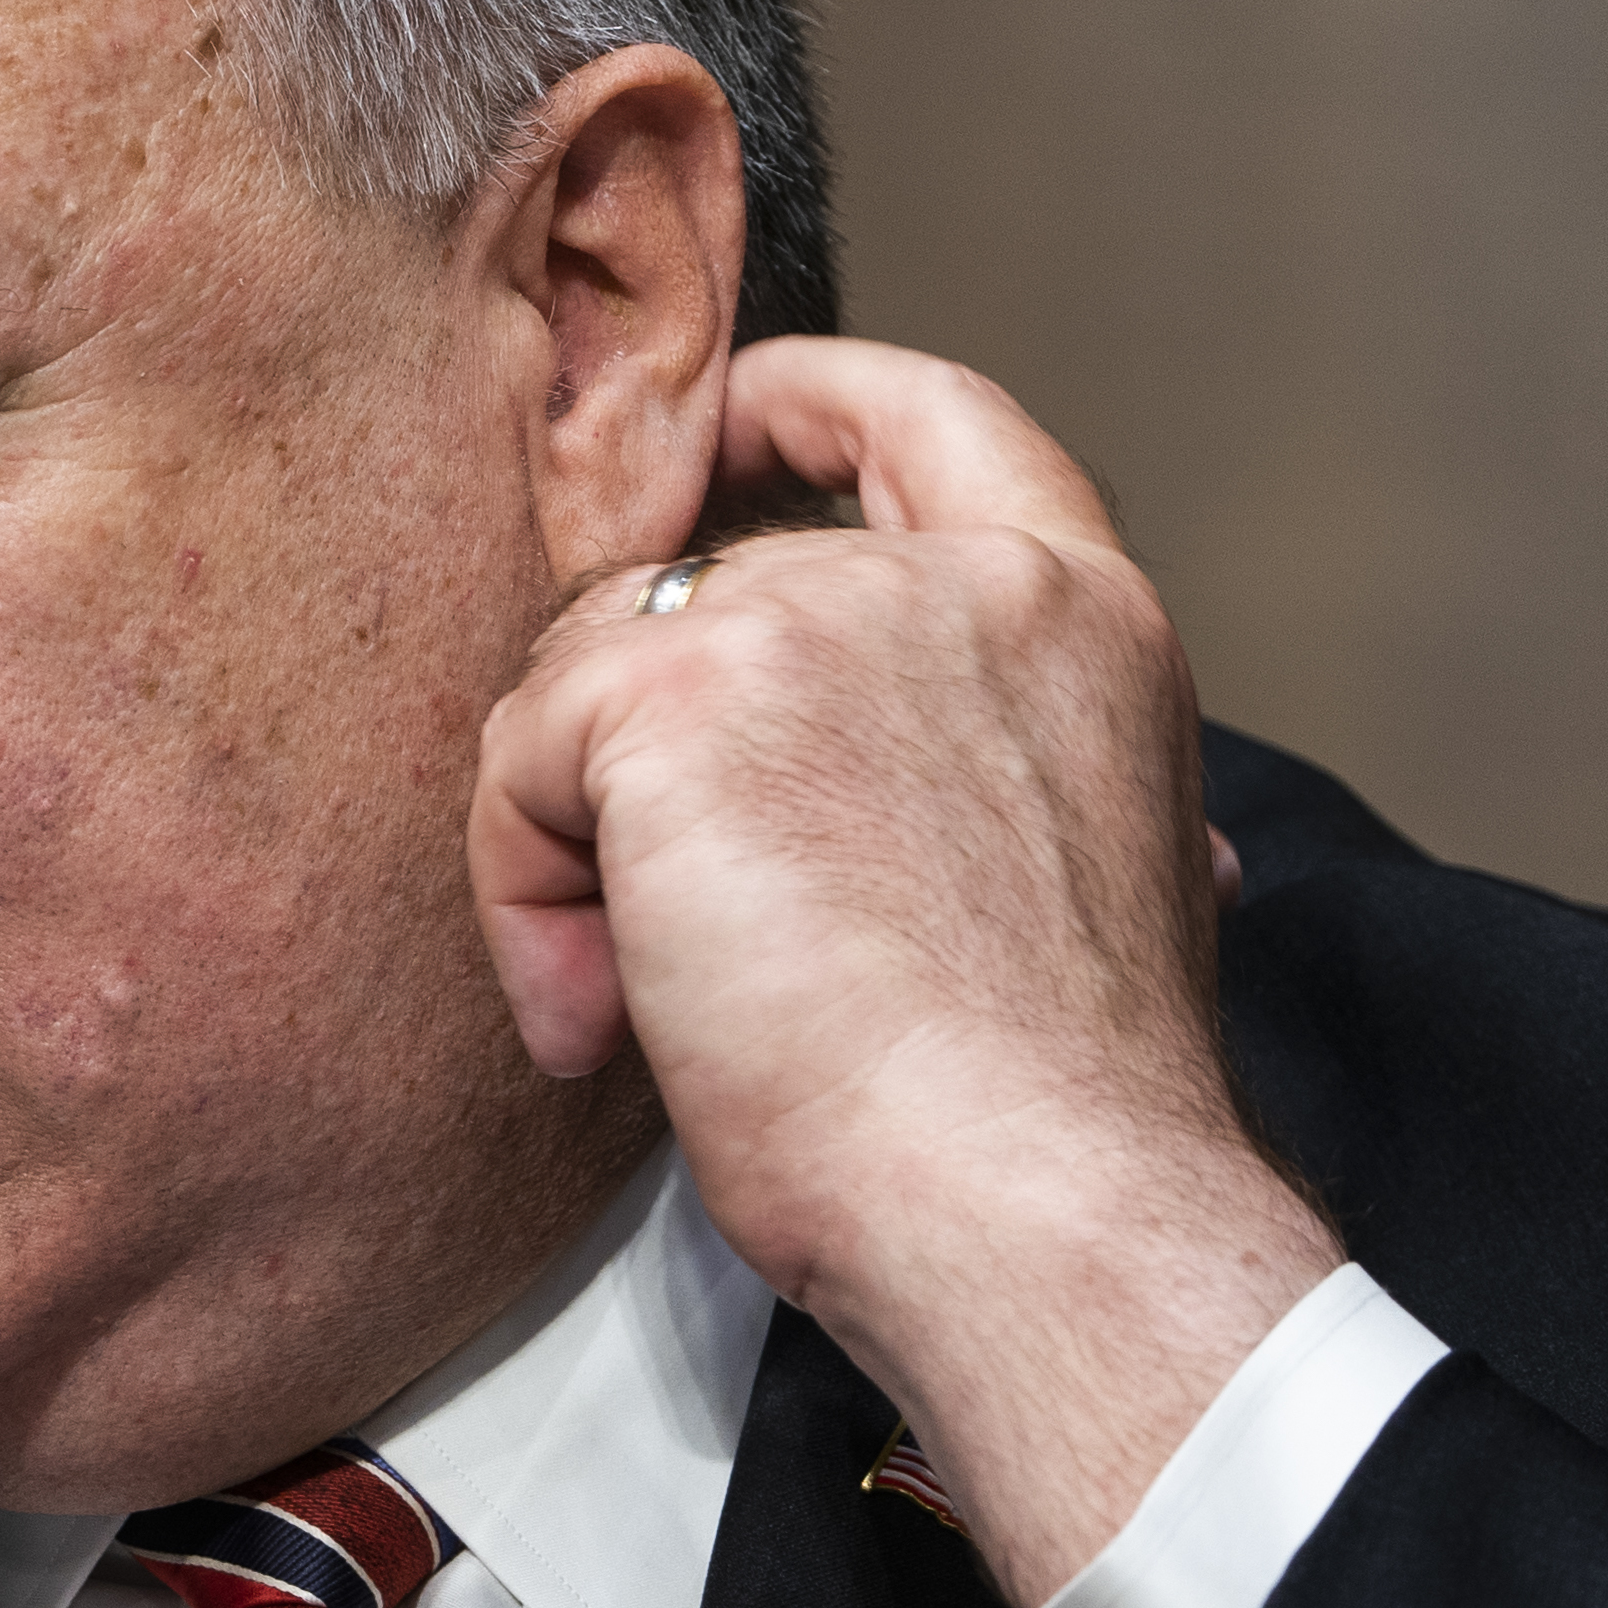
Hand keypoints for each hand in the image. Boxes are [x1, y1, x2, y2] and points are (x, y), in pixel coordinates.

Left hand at [471, 340, 1341, 1607]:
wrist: (1044, 1205)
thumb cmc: (1054, 1115)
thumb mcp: (1061, 876)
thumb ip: (974, 774)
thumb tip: (848, 803)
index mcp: (1082, 620)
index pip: (934, 420)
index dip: (806, 403)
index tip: (729, 425)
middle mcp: (962, 581)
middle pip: (706, 592)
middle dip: (648, 766)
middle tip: (683, 955)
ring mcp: (819, 620)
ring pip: (597, 678)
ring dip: (585, 854)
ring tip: (654, 1013)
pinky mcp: (684, 699)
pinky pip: (524, 763)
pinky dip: (527, 902)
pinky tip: (605, 1024)